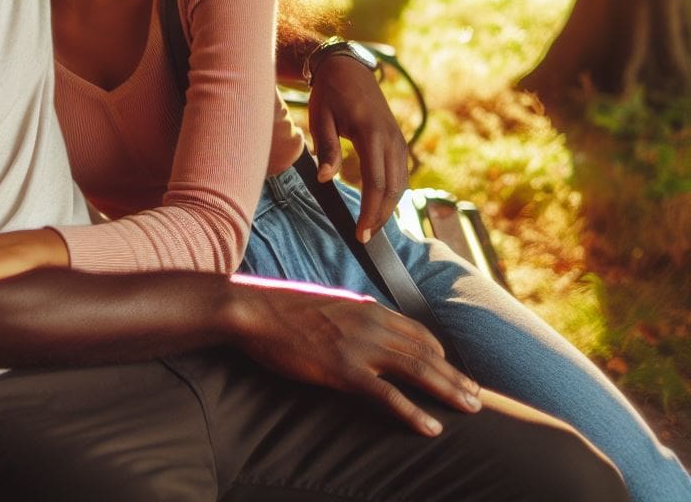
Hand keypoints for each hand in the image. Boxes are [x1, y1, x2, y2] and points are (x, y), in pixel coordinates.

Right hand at [228, 274, 481, 435]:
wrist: (256, 310)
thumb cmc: (285, 310)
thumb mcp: (328, 306)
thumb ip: (353, 317)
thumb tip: (365, 328)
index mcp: (367, 309)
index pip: (417, 331)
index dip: (441, 353)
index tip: (454, 370)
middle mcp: (371, 324)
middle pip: (426, 352)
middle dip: (455, 375)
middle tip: (478, 396)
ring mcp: (359, 347)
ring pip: (416, 370)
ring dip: (448, 390)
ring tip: (470, 408)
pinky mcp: (344, 370)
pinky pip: (387, 396)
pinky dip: (413, 412)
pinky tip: (431, 428)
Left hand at [306, 54, 407, 241]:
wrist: (347, 67)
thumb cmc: (330, 92)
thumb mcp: (321, 118)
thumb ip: (326, 149)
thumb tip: (326, 180)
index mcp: (372, 132)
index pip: (376, 182)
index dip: (370, 211)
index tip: (361, 233)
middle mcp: (391, 138)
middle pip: (393, 188)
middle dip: (381, 216)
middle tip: (364, 238)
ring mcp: (398, 139)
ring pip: (401, 183)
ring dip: (388, 207)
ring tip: (371, 227)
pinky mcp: (398, 140)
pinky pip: (400, 173)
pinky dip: (393, 193)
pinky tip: (380, 206)